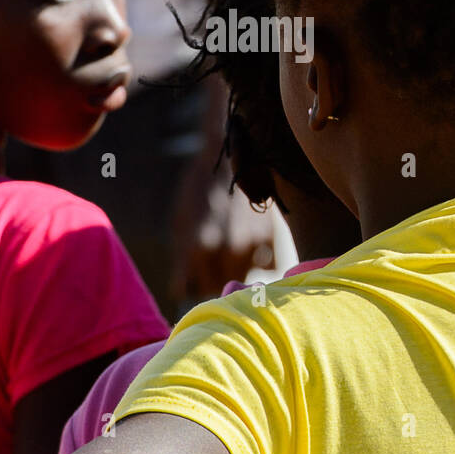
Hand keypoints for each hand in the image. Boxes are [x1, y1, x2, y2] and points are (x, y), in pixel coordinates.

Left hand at [171, 169, 278, 307]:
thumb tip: (182, 294)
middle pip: (217, 290)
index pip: (189, 292)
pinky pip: (267, 267)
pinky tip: (253, 244)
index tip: (193, 272)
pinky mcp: (272, 237)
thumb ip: (182, 264)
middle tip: (213, 262)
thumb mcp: (181, 224)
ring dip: (238, 272)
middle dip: (213, 281)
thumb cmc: (201, 193)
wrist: (232, 159)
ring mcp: (253, 244)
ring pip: (244, 281)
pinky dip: (261, 260)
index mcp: (198, 246)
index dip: (189, 283)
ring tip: (233, 251)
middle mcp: (228, 248)